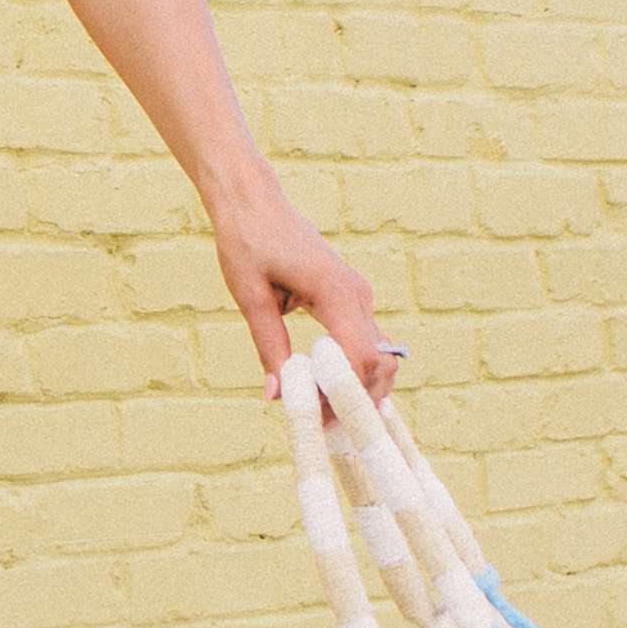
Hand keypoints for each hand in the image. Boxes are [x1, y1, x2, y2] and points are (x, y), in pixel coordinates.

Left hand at [211, 193, 398, 403]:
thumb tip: (277, 394)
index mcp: (335, 292)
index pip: (360, 358)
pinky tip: (325, 389)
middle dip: (356, 399)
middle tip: (320, 425)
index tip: (315, 417)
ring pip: (377, 355)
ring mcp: (358, 296)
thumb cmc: (248, 240)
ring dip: (356, 388)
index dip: (343, 395)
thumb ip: (269, 345)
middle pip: (379, 363)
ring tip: (321, 412)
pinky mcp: (350, 299)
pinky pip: (364, 342)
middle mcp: (357, 295)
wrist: (254, 202)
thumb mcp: (250, 296)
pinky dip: (352, 370)